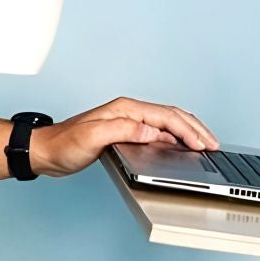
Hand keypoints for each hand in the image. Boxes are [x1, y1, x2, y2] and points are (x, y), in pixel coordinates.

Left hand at [29, 96, 218, 178]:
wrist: (46, 151)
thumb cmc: (64, 144)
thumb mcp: (93, 138)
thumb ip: (124, 131)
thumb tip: (152, 131)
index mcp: (125, 109)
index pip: (166, 117)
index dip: (187, 130)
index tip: (202, 144)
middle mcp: (129, 112)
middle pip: (172, 115)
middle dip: (196, 128)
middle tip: (213, 143)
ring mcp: (129, 121)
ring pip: (168, 122)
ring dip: (189, 131)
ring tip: (205, 143)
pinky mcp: (126, 133)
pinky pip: (159, 132)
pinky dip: (176, 138)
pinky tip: (182, 147)